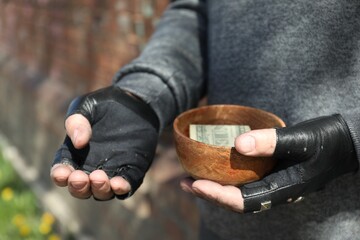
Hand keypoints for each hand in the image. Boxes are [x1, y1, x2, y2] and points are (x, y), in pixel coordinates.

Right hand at [50, 86, 158, 199]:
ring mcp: (112, 171)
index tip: (62, 174)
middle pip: (81, 188)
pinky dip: (122, 188)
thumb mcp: (86, 107)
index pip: (63, 171)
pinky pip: (127, 185)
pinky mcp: (132, 170)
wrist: (133, 102)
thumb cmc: (104, 105)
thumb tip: (78, 142)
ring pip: (103, 192)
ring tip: (99, 179)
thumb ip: (77, 121)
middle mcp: (91, 168)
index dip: (60, 175)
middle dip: (78, 187)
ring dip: (100, 190)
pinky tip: (119, 185)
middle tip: (80, 178)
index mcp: (74, 155)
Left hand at [181, 114, 358, 212]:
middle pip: (236, 201)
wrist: (345, 143)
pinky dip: (227, 176)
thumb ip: (272, 142)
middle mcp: (275, 192)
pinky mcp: (272, 175)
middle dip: (209, 193)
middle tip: (183, 181)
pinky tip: (216, 166)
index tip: (195, 184)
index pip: (244, 202)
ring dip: (215, 185)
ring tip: (191, 176)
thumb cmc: (327, 141)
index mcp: (282, 190)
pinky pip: (245, 181)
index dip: (218, 196)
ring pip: (239, 192)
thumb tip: (237, 145)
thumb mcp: (302, 139)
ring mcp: (273, 184)